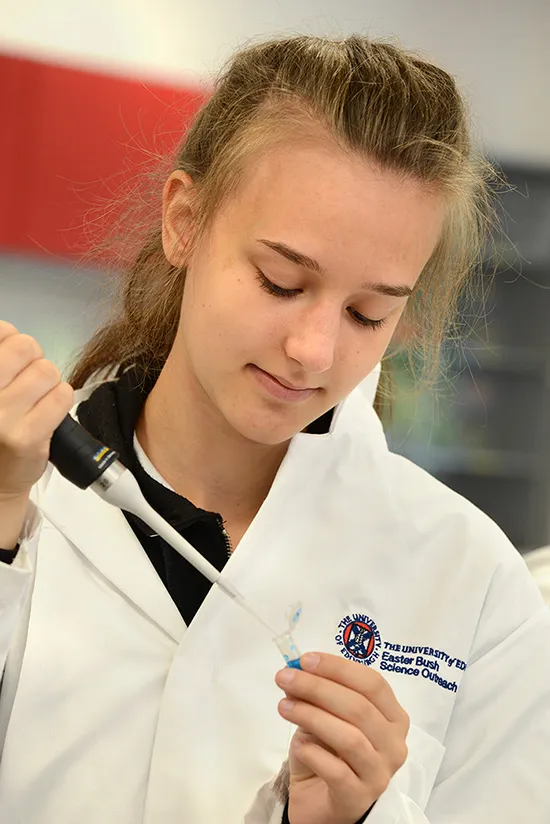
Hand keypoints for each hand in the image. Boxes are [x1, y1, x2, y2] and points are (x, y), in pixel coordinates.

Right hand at [0, 321, 73, 498]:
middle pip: (26, 347)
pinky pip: (62, 395)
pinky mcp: (27, 437)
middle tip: (31, 381)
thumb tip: (12, 333)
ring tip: (39, 401)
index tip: (14, 360)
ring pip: (47, 371)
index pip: (2, 332)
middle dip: (35, 360)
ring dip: (50, 383)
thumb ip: (1, 362)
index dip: (13, 341)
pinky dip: (62, 401)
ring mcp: (2, 418)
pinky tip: (49, 414)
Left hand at [275, 652, 409, 823]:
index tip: (305, 660)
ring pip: (350, 737)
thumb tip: (294, 670)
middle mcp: (394, 744)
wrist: (323, 804)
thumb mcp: (322, 717)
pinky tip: (297, 744)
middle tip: (285, 678)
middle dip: (318, 687)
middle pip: (359, 707)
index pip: (372, 683)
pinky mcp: (359, 798)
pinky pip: (337, 771)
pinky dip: (313, 753)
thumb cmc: (328, 753)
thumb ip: (315, 695)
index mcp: (393, 716)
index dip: (338, 668)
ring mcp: (380, 773)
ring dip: (312, 716)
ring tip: (284, 707)